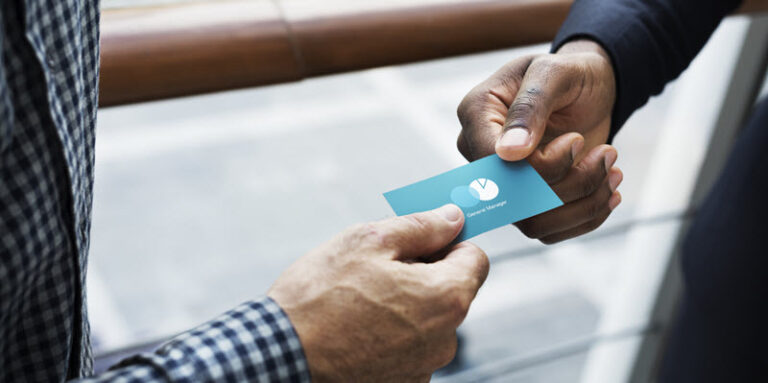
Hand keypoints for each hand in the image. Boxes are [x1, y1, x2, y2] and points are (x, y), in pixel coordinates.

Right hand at [268, 205, 488, 381]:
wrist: (281, 355)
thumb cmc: (320, 297)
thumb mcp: (369, 240)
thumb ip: (421, 226)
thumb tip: (452, 217)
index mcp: (446, 298)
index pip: (475, 258)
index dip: (448, 242)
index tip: (423, 238)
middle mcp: (444, 338)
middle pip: (448, 289)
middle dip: (420, 273)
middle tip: (376, 267)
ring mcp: (423, 366)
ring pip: (425, 319)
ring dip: (403, 304)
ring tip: (358, 300)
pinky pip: (407, 346)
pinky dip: (389, 333)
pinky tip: (356, 327)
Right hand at [456, 40, 621, 242]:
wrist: (589, 89)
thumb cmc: (570, 74)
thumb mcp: (554, 73)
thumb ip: (530, 105)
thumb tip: (509, 153)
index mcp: (476, 115)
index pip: (493, 163)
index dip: (538, 166)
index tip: (577, 141)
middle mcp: (480, 155)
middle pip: (513, 198)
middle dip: (570, 184)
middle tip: (608, 155)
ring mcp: (502, 183)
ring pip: (532, 222)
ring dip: (583, 203)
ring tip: (613, 171)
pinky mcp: (526, 203)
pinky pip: (549, 231)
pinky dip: (586, 217)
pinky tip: (608, 192)